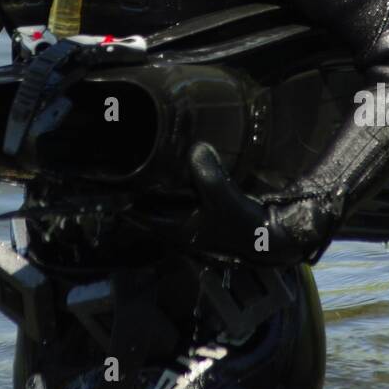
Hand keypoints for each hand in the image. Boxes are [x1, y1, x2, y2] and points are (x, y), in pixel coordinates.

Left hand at [133, 142, 342, 265]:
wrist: (280, 239)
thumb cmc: (248, 227)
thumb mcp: (224, 200)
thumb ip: (208, 176)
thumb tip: (196, 149)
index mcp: (180, 230)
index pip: (141, 217)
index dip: (123, 202)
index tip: (107, 185)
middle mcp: (185, 228)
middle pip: (152, 209)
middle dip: (139, 192)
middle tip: (124, 167)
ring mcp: (199, 223)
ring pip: (169, 204)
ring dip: (159, 189)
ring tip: (147, 165)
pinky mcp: (213, 215)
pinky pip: (188, 198)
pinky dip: (180, 186)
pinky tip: (182, 170)